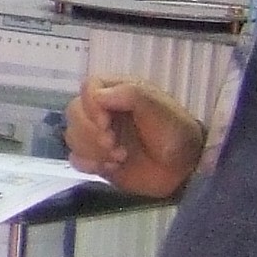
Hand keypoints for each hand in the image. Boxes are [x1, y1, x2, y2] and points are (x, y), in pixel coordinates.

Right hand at [66, 76, 206, 198]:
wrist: (184, 168)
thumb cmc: (174, 132)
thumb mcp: (159, 108)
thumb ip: (130, 95)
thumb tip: (97, 96)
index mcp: (118, 92)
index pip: (88, 88)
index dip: (91, 105)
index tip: (106, 122)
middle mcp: (104, 111)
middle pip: (74, 112)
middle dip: (91, 132)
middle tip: (113, 143)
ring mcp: (98, 136)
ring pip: (72, 136)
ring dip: (92, 150)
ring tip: (120, 157)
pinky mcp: (97, 159)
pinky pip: (75, 158)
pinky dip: (89, 164)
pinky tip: (111, 167)